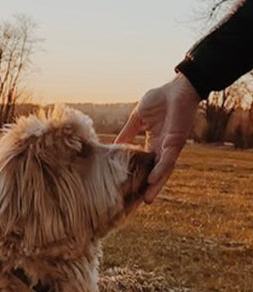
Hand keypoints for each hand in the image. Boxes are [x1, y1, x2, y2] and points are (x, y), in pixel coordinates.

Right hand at [115, 73, 200, 202]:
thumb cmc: (160, 99)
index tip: (128, 190)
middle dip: (149, 187)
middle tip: (139, 203)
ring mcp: (171, 146)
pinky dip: (161, 169)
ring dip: (156, 185)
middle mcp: (163, 148)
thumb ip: (127, 133)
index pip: (146, 164)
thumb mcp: (137, 118)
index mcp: (154, 143)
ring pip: (163, 170)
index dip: (139, 176)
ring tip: (147, 199)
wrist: (178, 88)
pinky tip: (153, 179)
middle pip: (155, 172)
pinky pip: (168, 158)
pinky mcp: (177, 141)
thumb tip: (112, 146)